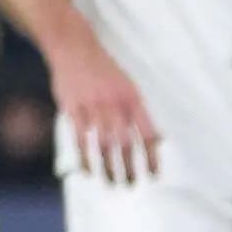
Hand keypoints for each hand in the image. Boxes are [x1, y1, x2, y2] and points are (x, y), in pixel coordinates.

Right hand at [44, 28, 158, 183]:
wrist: (74, 47)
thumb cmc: (104, 71)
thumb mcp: (129, 87)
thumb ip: (140, 114)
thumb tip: (158, 139)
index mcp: (132, 99)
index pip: (147, 134)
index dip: (152, 157)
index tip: (154, 175)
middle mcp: (115, 104)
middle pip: (126, 145)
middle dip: (130, 168)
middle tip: (132, 184)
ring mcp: (93, 107)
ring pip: (104, 146)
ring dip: (109, 168)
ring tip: (113, 183)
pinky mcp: (73, 109)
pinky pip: (80, 140)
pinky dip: (85, 159)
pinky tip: (88, 171)